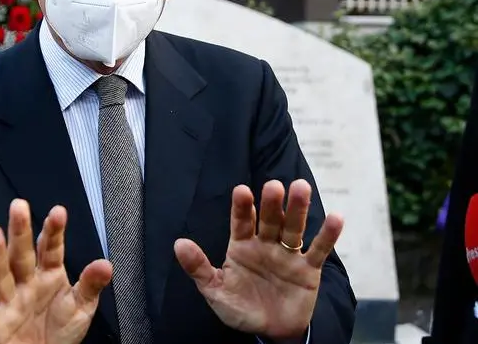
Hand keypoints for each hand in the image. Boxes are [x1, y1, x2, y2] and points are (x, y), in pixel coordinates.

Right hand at [0, 199, 112, 343]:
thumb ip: (90, 285)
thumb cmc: (61, 331)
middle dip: (19, 231)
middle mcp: (25, 283)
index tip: (58, 212)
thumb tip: (106, 264)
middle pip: (21, 255)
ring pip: (0, 276)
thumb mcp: (82, 307)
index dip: (53, 231)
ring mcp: (9, 302)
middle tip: (18, 206)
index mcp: (48, 274)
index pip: (50, 249)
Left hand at [174, 179, 343, 340]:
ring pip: (293, 228)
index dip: (241, 207)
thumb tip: (178, 244)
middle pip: (269, 219)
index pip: (241, 221)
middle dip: (271, 203)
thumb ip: (199, 268)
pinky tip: (337, 217)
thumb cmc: (240, 308)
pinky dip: (328, 235)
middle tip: (274, 186)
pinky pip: (318, 250)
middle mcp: (265, 244)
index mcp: (241, 245)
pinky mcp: (308, 269)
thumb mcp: (215, 290)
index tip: (241, 191)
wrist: (270, 332)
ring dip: (298, 209)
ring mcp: (287, 254)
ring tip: (301, 187)